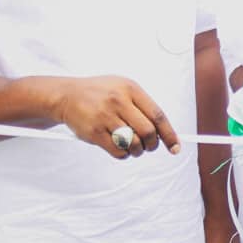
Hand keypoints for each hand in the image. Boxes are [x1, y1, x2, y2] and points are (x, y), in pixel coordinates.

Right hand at [52, 75, 179, 158]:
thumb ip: (143, 106)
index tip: (175, 147)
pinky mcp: (94, 132)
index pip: (158, 115)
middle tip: (149, 147)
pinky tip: (121, 148)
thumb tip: (163, 131)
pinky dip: (124, 154)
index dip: (169, 134)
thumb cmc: (101, 93)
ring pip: (134, 143)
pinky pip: (118, 151)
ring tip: (134, 147)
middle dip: (153, 144)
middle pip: (148, 132)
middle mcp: (119, 101)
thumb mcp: (123, 88)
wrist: (67, 95)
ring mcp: (105, 117)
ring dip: (138, 150)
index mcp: (131, 89)